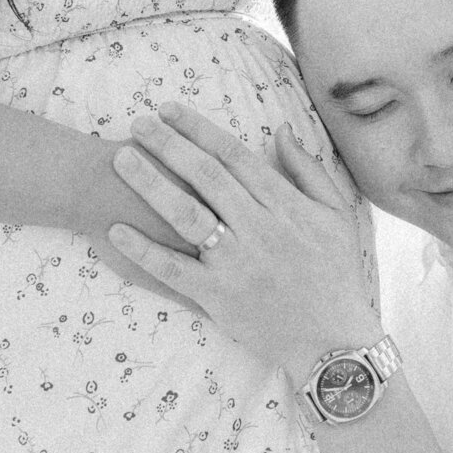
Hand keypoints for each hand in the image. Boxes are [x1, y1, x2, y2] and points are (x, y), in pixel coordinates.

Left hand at [107, 103, 383, 383]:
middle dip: (169, 144)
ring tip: (121, 159)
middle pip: (205, 176)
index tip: (170, 110)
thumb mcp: (337, 214)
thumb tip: (280, 130)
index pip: (234, 155)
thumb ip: (308, 170)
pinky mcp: (218, 296)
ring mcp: (235, 263)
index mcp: (284, 205)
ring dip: (150, 183)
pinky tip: (116, 230)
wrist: (335, 341)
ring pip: (186, 214)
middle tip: (138, 122)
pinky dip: (143, 249)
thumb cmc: (336, 275)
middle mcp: (258, 228)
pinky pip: (173, 270)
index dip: (199, 129)